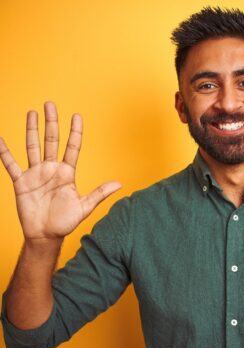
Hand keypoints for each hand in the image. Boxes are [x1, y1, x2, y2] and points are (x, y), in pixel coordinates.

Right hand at [0, 101, 121, 240]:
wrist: (46, 235)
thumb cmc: (65, 222)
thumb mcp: (84, 207)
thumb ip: (99, 193)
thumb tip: (120, 184)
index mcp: (67, 173)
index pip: (72, 147)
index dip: (74, 132)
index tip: (76, 116)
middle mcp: (52, 170)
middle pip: (51, 141)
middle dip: (51, 122)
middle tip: (50, 104)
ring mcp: (36, 174)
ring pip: (33, 146)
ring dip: (31, 130)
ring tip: (32, 112)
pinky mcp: (22, 182)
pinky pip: (11, 164)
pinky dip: (4, 152)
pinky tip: (0, 140)